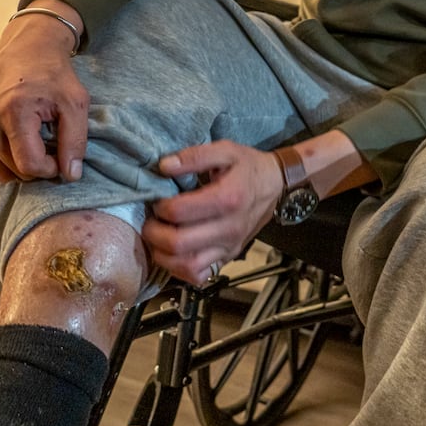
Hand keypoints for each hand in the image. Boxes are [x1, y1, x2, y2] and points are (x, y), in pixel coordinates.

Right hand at [0, 3, 88, 182]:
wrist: (26, 50)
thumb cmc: (54, 76)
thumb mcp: (75, 104)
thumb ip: (75, 142)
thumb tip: (71, 176)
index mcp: (13, 111)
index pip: (29, 166)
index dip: (51, 168)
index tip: (61, 154)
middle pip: (14, 172)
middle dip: (37, 167)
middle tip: (50, 146)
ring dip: (20, 168)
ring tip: (35, 144)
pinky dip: (3, 165)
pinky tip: (18, 146)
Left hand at [144, 141, 283, 284]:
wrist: (275, 185)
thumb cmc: (248, 167)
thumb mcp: (225, 150)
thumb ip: (194, 156)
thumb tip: (164, 166)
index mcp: (227, 198)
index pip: (179, 212)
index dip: (160, 207)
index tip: (158, 200)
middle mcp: (229, 228)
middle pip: (179, 243)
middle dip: (154, 234)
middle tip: (150, 222)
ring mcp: (229, 246)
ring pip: (187, 265)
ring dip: (163, 256)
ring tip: (158, 240)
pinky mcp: (229, 257)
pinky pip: (200, 275)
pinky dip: (180, 270)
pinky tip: (174, 255)